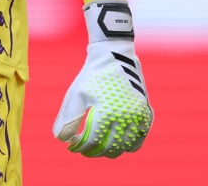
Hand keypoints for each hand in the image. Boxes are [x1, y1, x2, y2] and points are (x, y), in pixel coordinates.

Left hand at [54, 0, 152, 156]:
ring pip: (126, 146)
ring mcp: (138, 115)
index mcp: (106, 112)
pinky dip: (129, 144)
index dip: (81, 148)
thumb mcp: (75, 94)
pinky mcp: (146, 112)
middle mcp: (125, 116)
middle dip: (95, 152)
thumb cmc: (92, 75)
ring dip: (112, 150)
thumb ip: (68, 118)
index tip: (72, 147)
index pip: (93, 142)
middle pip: (110, 148)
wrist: (114, 56)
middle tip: (85, 149)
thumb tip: (61, 140)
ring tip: (99, 147)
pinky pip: (140, 138)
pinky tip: (118, 142)